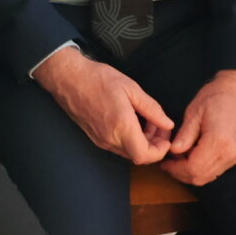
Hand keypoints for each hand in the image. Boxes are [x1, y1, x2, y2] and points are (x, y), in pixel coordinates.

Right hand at [33, 46, 173, 163]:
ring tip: (147, 121)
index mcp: (121, 126)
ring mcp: (101, 140)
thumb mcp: (131, 88)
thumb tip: (167, 123)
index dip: (159, 152)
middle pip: (138, 156)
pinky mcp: (95, 137)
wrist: (68, 78)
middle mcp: (110, 138)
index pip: (144, 156)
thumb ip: (152, 109)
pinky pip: (117, 146)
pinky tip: (132, 121)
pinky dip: (129, 139)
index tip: (165, 138)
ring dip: (141, 142)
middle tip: (160, 126)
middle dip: (153, 145)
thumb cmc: (98, 79)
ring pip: (128, 151)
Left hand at [161, 71, 235, 186]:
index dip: (175, 169)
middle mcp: (229, 153)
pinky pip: (216, 170)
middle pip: (200, 176)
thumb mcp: (195, 111)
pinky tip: (192, 155)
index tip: (164, 163)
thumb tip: (173, 151)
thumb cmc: (218, 95)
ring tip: (178, 158)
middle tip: (168, 162)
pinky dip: (202, 168)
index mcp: (218, 142)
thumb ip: (185, 135)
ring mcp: (235, 156)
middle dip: (181, 173)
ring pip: (208, 176)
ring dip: (191, 172)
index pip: (193, 168)